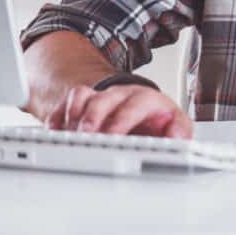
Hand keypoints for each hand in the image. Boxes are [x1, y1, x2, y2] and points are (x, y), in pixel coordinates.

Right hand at [44, 84, 192, 137]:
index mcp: (147, 100)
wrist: (146, 110)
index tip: (113, 136)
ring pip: (85, 96)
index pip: (135, 104)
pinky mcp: (87, 102)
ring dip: (75, 115)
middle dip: (94, 118)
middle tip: (88, 137)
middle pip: (106, 98)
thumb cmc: (158, 121)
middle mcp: (124, 96)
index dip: (122, 120)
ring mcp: (104, 97)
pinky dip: (60, 115)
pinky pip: (70, 100)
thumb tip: (179, 138)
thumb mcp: (175, 125)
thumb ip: (179, 131)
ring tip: (69, 135)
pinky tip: (56, 131)